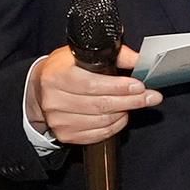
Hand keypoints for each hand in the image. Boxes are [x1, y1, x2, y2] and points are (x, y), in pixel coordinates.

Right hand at [32, 47, 159, 147]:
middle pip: (101, 104)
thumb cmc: (64, 69)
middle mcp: (54, 100)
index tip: (140, 86)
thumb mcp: (81, 54)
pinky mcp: (66, 135)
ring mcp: (59, 120)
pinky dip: (115, 125)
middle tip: (151, 97)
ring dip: (124, 112)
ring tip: (137, 103)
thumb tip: (140, 60)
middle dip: (131, 101)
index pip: (93, 84)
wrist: (39, 90)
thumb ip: (113, 55)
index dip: (119, 86)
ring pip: (102, 120)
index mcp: (56, 76)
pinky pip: (98, 134)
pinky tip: (123, 115)